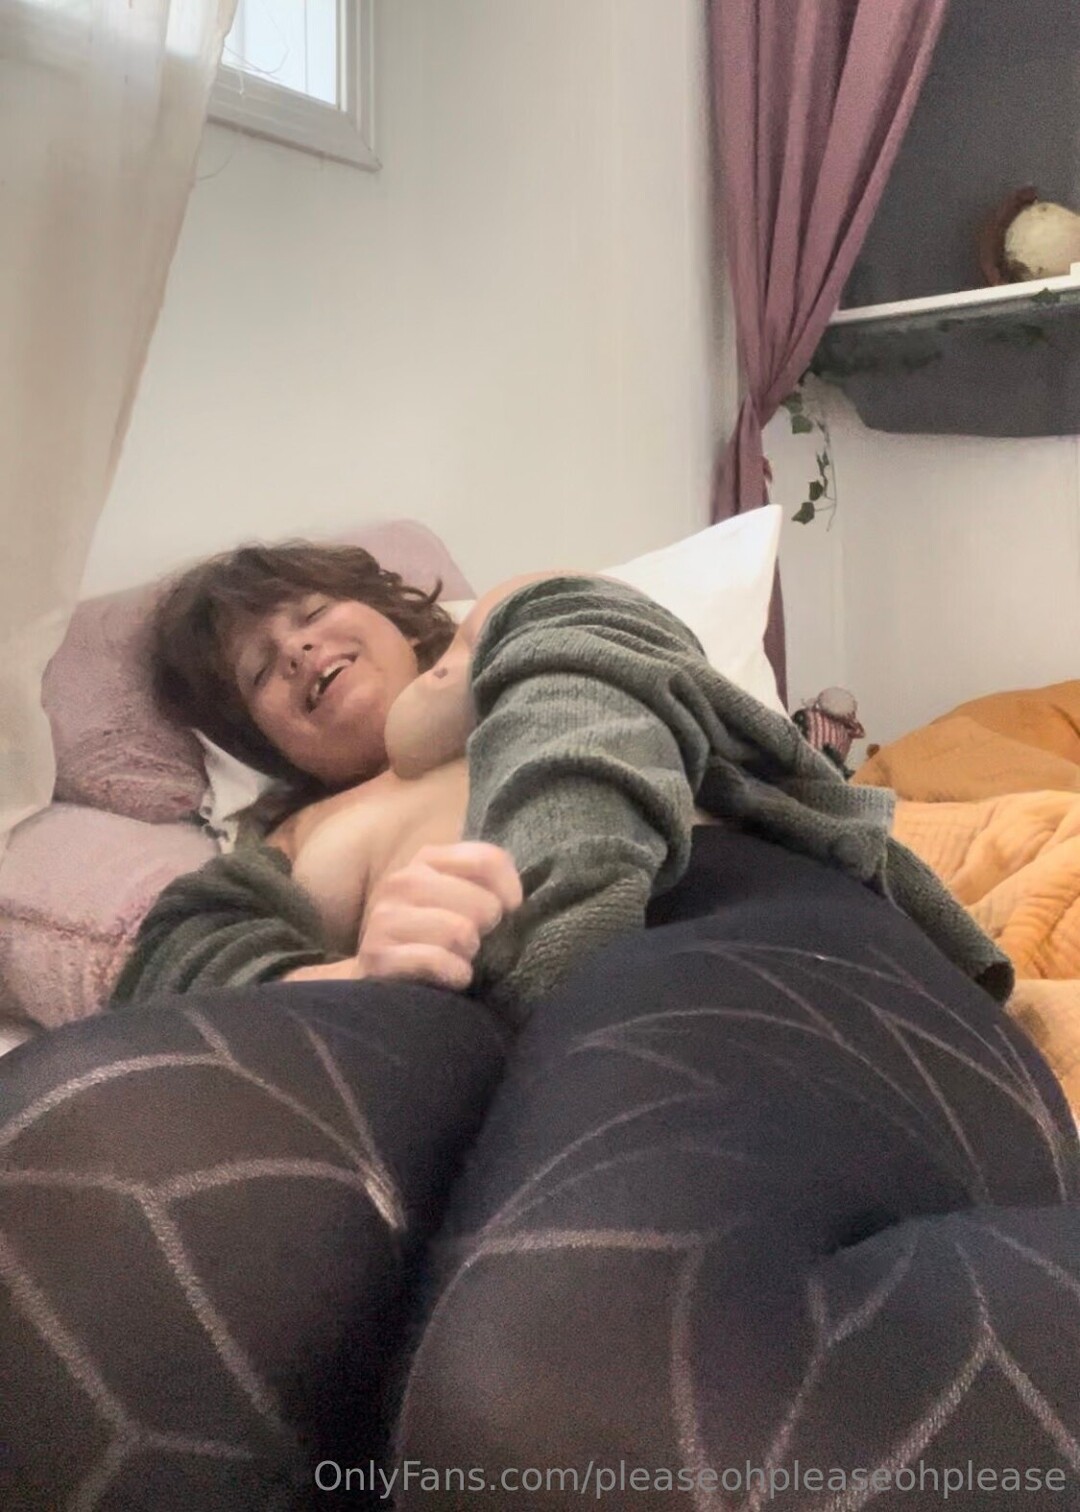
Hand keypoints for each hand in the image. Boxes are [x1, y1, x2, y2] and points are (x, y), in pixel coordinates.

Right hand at [354, 842, 522, 990]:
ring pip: (460, 932)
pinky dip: (453, 973)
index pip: (489, 861)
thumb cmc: (435, 936)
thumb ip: (491, 884)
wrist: (383, 978)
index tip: (508, 912)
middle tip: (474, 941)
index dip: (510, 892)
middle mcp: (402, 881)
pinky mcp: (378, 955)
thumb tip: (514, 902)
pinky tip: (450, 975)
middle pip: (483, 903)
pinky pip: (436, 960)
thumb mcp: (462, 899)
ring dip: (468, 953)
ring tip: (458, 956)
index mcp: (427, 860)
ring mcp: (385, 917)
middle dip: (488, 929)